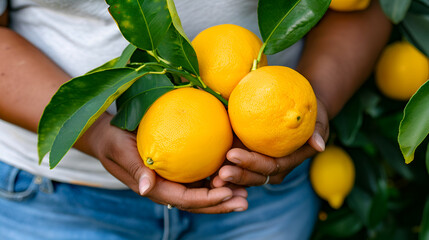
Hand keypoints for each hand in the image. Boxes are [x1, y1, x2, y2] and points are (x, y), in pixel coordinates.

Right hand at [78, 113, 247, 213]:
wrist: (107, 134)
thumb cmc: (113, 142)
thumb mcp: (121, 152)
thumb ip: (136, 170)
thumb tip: (147, 190)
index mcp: (156, 188)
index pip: (185, 199)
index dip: (207, 200)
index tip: (228, 194)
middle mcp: (167, 186)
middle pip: (199, 201)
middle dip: (222, 204)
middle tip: (245, 200)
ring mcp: (173, 178)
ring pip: (203, 190)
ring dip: (224, 192)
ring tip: (245, 191)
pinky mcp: (178, 166)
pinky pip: (200, 174)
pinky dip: (217, 175)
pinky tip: (233, 168)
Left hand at [212, 99, 328, 186]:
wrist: (297, 109)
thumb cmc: (309, 112)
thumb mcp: (318, 118)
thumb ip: (317, 130)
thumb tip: (319, 145)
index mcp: (288, 161)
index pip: (270, 166)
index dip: (252, 163)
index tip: (233, 154)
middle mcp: (272, 168)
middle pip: (254, 177)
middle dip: (237, 176)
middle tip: (219, 172)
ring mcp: (258, 164)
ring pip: (242, 177)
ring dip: (227, 180)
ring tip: (210, 178)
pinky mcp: (247, 157)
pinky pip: (234, 166)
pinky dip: (221, 168)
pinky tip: (207, 169)